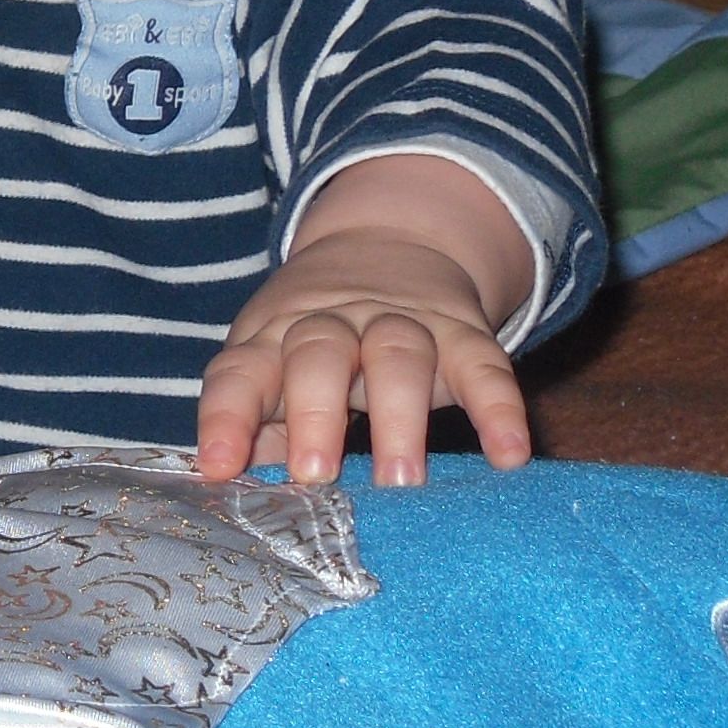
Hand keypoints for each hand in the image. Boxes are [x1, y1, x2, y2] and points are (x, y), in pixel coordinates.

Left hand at [193, 156, 534, 487]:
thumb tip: (236, 485)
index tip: (217, 466)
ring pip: (398, 355)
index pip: (240, 372)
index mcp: (273, 338)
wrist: (389, 242)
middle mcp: (333, 323)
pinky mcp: (463, 332)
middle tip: (317, 477)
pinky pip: (485, 366)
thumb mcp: (276, 371)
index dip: (226, 418)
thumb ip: (258, 429)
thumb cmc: (315, 340)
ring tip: (401, 481)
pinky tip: (509, 456)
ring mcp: (400, 322)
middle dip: (315, 415)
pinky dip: (499, 410)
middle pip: (319, 355)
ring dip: (398, 418)